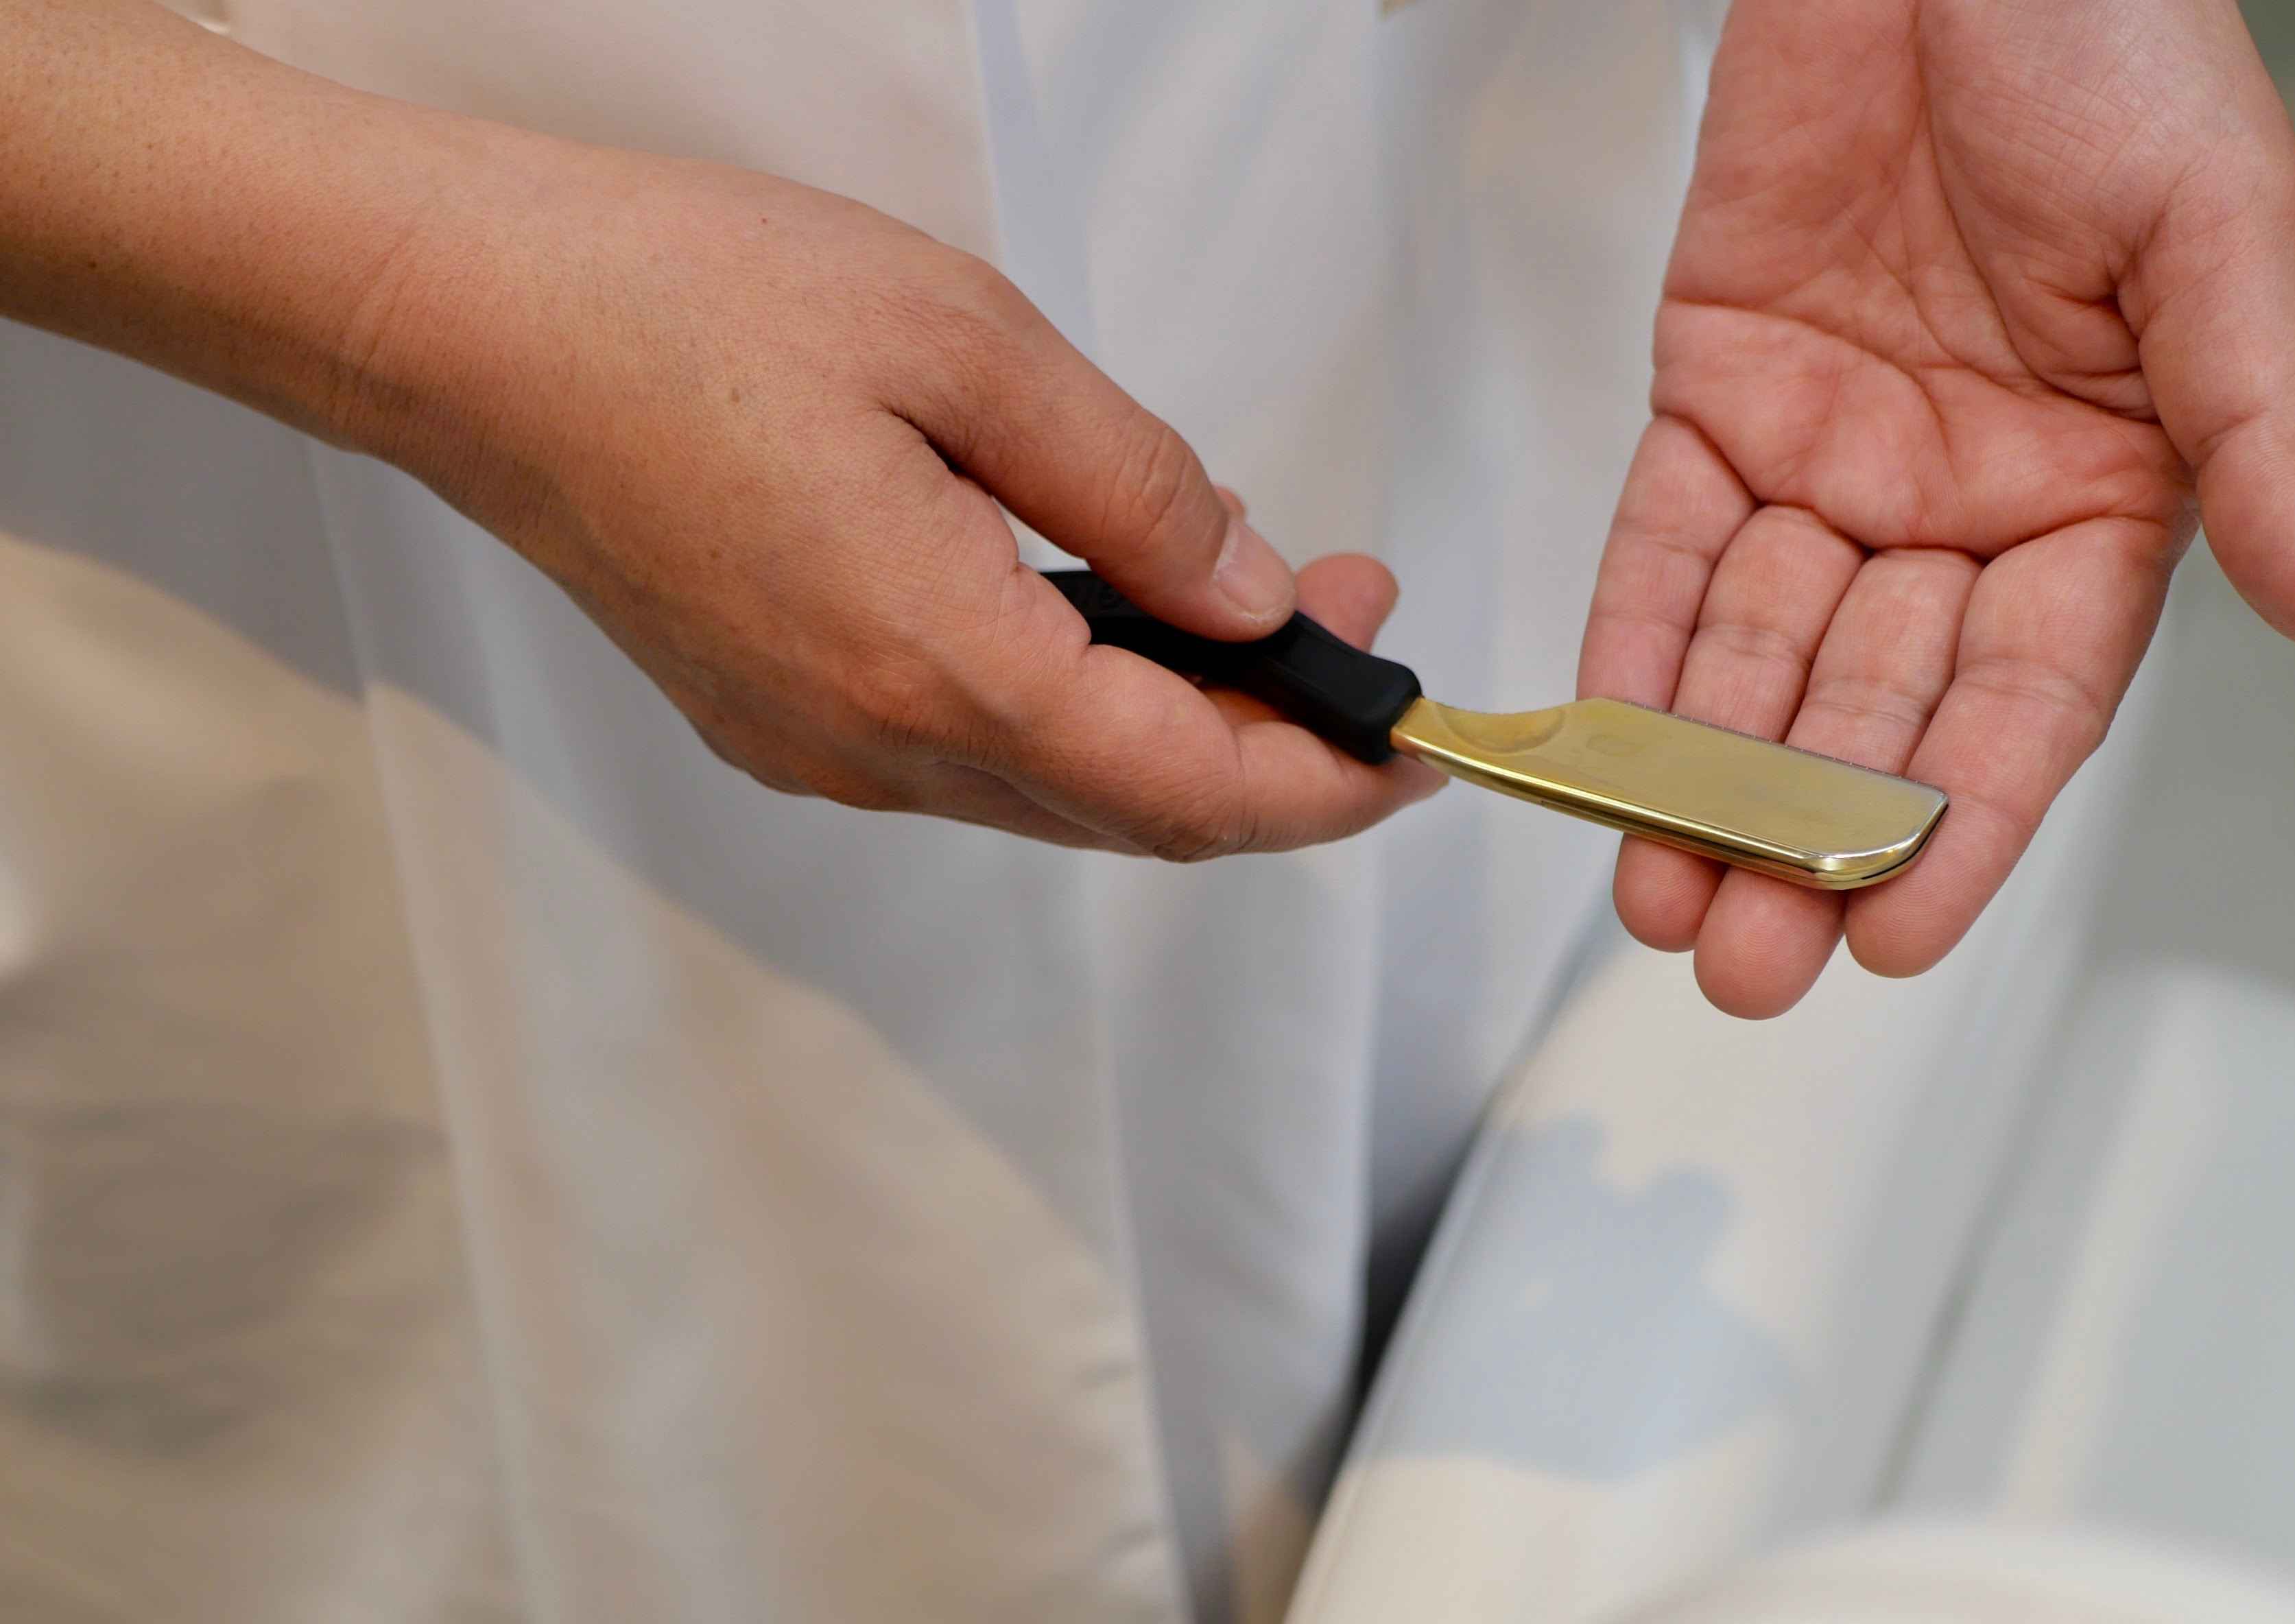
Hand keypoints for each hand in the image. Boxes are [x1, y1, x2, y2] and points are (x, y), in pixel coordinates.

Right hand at [351, 148, 1439, 855]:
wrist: (465, 328)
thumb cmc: (685, 302)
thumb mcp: (965, 345)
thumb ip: (1138, 489)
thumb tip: (1259, 595)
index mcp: (937, 664)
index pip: (1193, 787)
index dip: (1328, 780)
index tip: (1418, 739)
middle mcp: (875, 747)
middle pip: (1135, 811)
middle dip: (1274, 748)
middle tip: (1356, 626)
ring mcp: (817, 748)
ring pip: (1057, 793)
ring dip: (1177, 732)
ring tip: (1257, 607)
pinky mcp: (778, 720)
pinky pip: (972, 761)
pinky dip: (1078, 719)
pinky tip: (1111, 621)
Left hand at [1580, 0, 2294, 1016]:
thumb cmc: (2102, 43)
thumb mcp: (2217, 234)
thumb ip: (2259, 429)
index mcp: (2102, 493)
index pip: (2028, 702)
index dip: (1963, 826)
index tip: (1896, 937)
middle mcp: (1960, 504)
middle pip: (1873, 710)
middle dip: (1804, 838)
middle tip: (1742, 958)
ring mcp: (1831, 462)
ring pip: (1755, 658)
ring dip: (1700, 780)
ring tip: (1652, 894)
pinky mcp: (1718, 403)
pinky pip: (1664, 550)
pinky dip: (1628, 651)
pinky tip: (1598, 752)